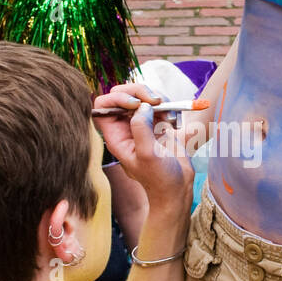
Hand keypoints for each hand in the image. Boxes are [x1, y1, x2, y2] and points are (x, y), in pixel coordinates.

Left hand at [93, 83, 193, 217]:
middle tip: (156, 101)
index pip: (103, 106)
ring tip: (168, 113)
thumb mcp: (147, 155)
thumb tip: (143, 106)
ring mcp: (143, 123)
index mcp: (116, 136)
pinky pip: (159, 103)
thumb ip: (141, 128)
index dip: (116, 98)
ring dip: (156, 97)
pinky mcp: (159, 123)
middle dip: (139, 92)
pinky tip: (174, 120)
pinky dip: (169, 104)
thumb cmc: (159, 178)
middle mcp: (126, 127)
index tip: (136, 104)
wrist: (178, 188)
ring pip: (142, 95)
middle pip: (122, 94)